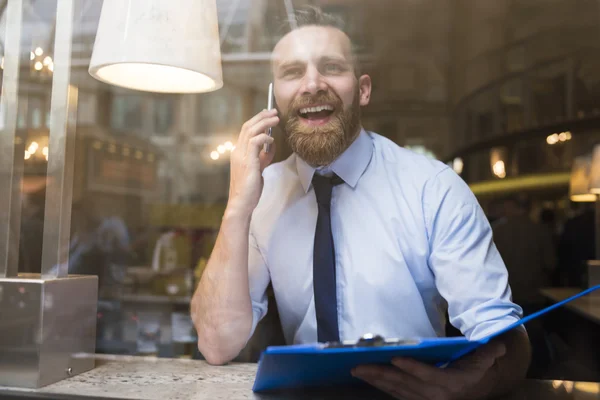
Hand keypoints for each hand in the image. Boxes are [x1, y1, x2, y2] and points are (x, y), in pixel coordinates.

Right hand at [228, 109, 278, 214]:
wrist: (241, 203)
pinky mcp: (247, 161)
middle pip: (247, 126)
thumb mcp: (258, 169)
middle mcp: (237, 151)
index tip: (267, 115)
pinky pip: (255, 142)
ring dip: (264, 123)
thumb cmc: (250, 189)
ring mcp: (240, 156)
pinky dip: (264, 137)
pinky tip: (272, 139)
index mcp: (238, 152)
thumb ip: (263, 156)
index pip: (246, 130)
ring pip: (250, 130)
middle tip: (274, 111)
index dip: (257, 120)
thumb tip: (271, 145)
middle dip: (261, 117)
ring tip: (276, 119)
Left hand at [351, 340, 505, 399]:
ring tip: (357, 369)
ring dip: (375, 380)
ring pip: (396, 390)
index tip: (396, 358)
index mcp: (452, 383)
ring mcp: (424, 399)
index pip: (429, 375)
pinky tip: (366, 377)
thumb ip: (488, 351)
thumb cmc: (476, 369)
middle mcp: (436, 395)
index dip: (412, 367)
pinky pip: (395, 393)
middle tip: (359, 365)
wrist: (476, 389)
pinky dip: (380, 385)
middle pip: (405, 384)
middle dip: (381, 374)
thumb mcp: (485, 359)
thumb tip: (497, 341)